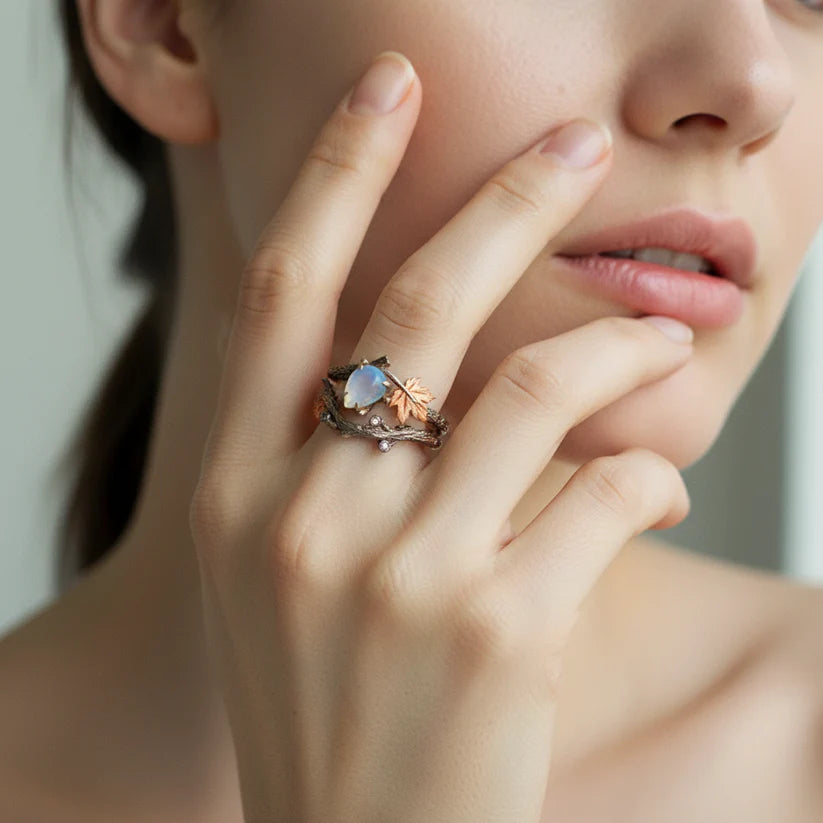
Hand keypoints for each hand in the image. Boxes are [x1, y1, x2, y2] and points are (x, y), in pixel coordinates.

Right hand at [189, 51, 691, 822]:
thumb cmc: (322, 702)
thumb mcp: (282, 572)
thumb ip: (330, 462)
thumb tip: (440, 364)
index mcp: (234, 493)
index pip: (282, 290)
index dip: (336, 173)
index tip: (386, 91)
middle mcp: (305, 517)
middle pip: (418, 304)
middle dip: (505, 202)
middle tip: (573, 148)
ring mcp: (401, 576)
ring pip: (537, 389)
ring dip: (621, 346)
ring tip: (667, 334)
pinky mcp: (502, 631)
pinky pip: (604, 494)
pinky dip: (648, 471)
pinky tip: (657, 484)